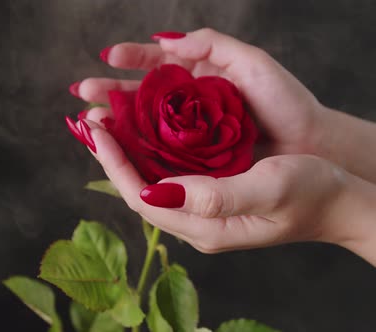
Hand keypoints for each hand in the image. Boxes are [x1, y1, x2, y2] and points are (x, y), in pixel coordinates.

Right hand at [73, 28, 326, 159]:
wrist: (309, 144)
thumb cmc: (283, 100)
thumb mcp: (251, 62)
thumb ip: (211, 45)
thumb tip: (165, 40)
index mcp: (196, 77)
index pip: (154, 63)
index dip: (130, 59)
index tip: (108, 57)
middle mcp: (185, 105)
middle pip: (139, 96)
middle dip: (109, 92)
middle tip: (83, 93)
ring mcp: (186, 134)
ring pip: (142, 126)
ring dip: (114, 123)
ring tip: (91, 122)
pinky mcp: (191, 161)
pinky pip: (157, 154)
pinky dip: (134, 150)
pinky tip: (116, 148)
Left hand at [80, 119, 375, 264]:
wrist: (342, 202)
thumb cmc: (314, 193)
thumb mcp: (269, 189)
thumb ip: (215, 197)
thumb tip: (155, 191)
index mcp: (205, 228)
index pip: (143, 198)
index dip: (114, 164)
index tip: (97, 130)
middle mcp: (197, 224)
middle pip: (139, 191)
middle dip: (112, 156)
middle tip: (92, 118)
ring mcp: (203, 213)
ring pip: (150, 183)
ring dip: (126, 152)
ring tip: (108, 120)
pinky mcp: (211, 199)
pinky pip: (168, 176)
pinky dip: (149, 153)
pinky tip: (142, 131)